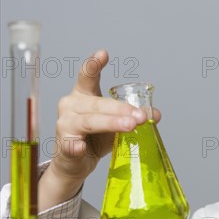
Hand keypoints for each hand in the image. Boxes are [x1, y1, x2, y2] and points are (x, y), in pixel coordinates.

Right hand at [39, 50, 159, 209]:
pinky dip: (76, 146)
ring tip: (130, 126)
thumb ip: (133, 116)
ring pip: (89, 121)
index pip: (87, 77)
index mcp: (84, 96)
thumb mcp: (117, 125)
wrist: (75, 165)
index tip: (103, 54)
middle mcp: (71, 106)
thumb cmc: (95, 139)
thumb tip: (155, 114)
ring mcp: (65, 125)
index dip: (93, 65)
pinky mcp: (64, 146)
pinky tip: (81, 147)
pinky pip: (71, 145)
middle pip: (97, 104)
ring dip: (111, 123)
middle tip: (140, 116)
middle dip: (121, 109)